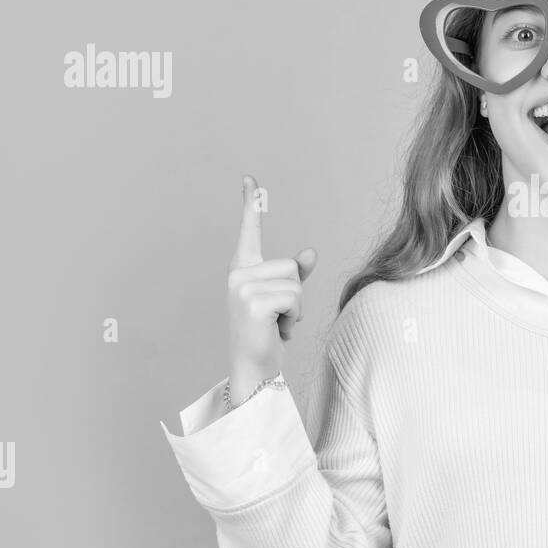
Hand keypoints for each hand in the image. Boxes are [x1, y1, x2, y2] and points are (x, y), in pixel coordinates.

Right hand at [227, 174, 316, 401]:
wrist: (253, 369)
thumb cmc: (268, 333)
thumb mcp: (284, 300)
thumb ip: (295, 275)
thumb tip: (310, 252)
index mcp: (243, 270)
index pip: (249, 231)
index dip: (250, 204)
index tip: (250, 178)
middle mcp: (238, 274)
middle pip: (292, 266)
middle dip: (295, 294)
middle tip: (278, 317)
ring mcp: (241, 287)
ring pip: (295, 282)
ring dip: (295, 308)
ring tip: (276, 325)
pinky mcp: (252, 301)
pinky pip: (294, 298)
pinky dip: (293, 318)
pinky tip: (276, 331)